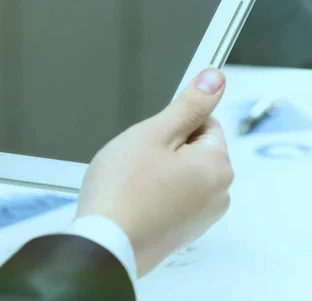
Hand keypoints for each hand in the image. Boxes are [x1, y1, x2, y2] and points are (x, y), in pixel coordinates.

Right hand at [77, 68, 232, 275]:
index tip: (149, 137)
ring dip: (160, 172)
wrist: (104, 244)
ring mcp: (202, 217)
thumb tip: (215, 79)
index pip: (205, 122)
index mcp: (217, 165)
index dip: (172, 123)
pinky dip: (156, 194)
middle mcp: (219, 193)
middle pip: (194, 150)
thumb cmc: (123, 188)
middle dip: (166, 148)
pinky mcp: (184, 232)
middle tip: (136, 160)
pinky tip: (133, 199)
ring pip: (182, 175)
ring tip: (131, 182)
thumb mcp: (153, 133)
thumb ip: (188, 105)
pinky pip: (174, 199)